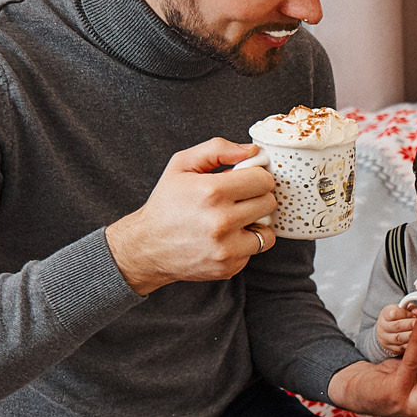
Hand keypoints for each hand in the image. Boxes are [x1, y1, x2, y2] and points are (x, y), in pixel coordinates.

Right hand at [105, 140, 277, 293]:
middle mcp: (221, 221)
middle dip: (256, 197)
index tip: (245, 180)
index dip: (255, 176)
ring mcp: (226, 247)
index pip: (262, 180)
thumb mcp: (182, 165)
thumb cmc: (166, 204)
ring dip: (255, 222)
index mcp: (211, 191)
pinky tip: (226, 236)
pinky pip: (257, 248)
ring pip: (268, 229)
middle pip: (269, 203)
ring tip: (234, 218)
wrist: (148, 247)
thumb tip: (252, 151)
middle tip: (237, 198)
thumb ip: (217, 149)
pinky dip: (246, 242)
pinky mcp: (230, 266)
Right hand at [374, 302, 416, 358]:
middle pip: (397, 326)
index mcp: (385, 315)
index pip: (394, 313)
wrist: (387, 332)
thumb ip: (411, 309)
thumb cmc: (397, 318)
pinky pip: (402, 348)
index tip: (416, 314)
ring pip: (399, 338)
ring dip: (412, 335)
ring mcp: (386, 339)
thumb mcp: (403, 310)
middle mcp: (383, 327)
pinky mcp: (392, 349)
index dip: (406, 314)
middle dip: (411, 324)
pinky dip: (412, 345)